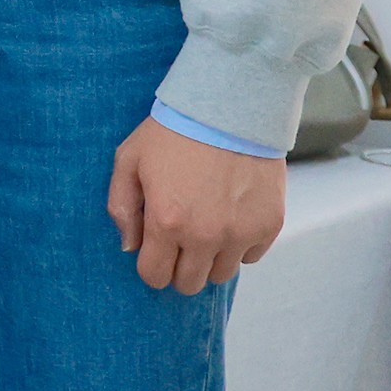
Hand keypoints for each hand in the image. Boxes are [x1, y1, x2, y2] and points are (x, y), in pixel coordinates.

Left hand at [108, 119, 286, 293]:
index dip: (151, 265)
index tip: (154, 250)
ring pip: (221, 275)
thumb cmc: (174, 131)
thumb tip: (129, 246)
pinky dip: (240, 244)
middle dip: (179, 267)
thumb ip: (121, 207)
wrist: (232, 107)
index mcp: (167, 222)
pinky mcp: (269, 225)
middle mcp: (205, 235)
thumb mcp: (129, 160)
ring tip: (206, 226)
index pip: (155, 276)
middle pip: (190, 283)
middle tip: (180, 240)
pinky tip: (231, 216)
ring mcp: (241, 233)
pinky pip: (251, 256)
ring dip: (210, 258)